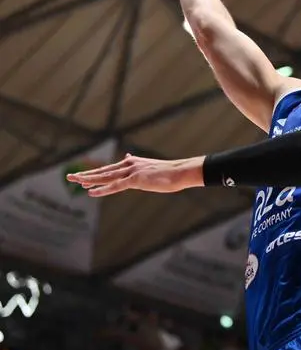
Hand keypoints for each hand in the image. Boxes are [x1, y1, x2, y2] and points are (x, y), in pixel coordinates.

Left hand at [66, 153, 204, 196]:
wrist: (181, 172)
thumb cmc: (169, 173)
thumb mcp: (151, 168)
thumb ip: (137, 165)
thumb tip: (128, 157)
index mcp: (132, 162)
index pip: (109, 169)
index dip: (95, 173)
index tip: (83, 177)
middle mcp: (129, 165)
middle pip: (102, 171)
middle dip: (85, 174)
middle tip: (69, 177)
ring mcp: (131, 172)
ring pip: (105, 176)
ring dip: (88, 179)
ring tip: (74, 181)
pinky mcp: (136, 180)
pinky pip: (115, 186)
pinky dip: (102, 189)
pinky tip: (91, 192)